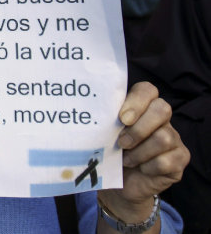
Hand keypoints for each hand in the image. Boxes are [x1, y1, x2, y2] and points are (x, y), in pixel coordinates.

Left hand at [98, 82, 189, 223]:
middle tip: (121, 143)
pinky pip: (167, 161)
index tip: (121, 118)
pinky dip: (148, 167)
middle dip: (138, 129)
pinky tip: (141, 169)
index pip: (147, 90)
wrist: (120, 184)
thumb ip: (105, 122)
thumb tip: (94, 117)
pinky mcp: (180, 158)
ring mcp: (174, 138)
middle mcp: (161, 119)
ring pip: (163, 137)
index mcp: (142, 106)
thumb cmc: (110, 153)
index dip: (136, 101)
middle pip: (162, 109)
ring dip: (139, 152)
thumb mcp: (105, 134)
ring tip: (126, 159)